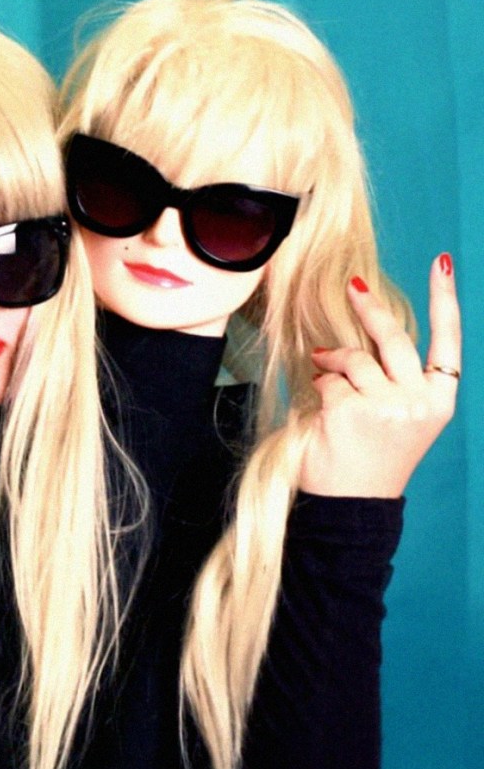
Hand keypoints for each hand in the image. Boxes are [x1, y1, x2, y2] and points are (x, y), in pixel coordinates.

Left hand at [299, 254, 459, 496]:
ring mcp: (388, 407)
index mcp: (439, 401)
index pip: (447, 341)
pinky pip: (329, 379)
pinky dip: (320, 383)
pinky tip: (322, 402)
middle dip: (368, 308)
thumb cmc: (370, 457)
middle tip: (352, 286)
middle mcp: (420, 402)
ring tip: (323, 366)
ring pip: (354, 358)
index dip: (444, 299)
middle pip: (393, 337)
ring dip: (332, 358)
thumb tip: (367, 327)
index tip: (441, 263)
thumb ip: (391, 376)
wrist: (352, 504)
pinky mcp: (353, 411)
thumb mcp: (397, 415)